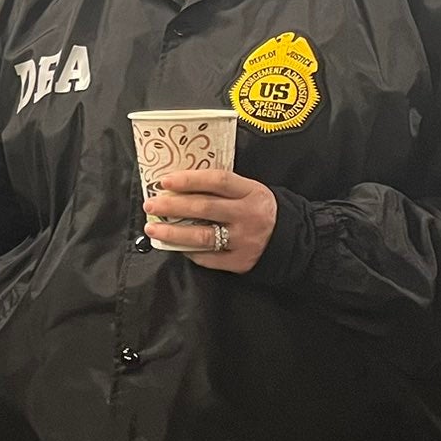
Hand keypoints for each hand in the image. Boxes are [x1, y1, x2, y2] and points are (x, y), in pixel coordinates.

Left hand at [146, 168, 277, 273]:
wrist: (290, 238)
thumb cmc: (256, 209)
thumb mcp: (247, 191)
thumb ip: (219, 189)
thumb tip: (176, 186)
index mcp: (251, 192)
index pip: (218, 181)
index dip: (189, 180)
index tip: (164, 181)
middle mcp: (249, 215)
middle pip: (205, 208)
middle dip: (172, 206)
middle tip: (150, 205)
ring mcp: (245, 240)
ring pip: (202, 236)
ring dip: (172, 233)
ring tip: (152, 229)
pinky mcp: (241, 261)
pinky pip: (208, 258)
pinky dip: (189, 251)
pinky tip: (175, 247)